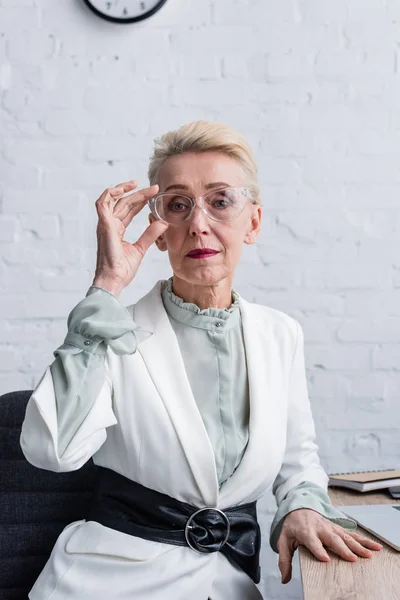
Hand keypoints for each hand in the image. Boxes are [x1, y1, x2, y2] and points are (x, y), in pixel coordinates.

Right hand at [92, 180, 168, 295]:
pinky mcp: (103, 225)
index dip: (140, 200)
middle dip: (139, 194)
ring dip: (124, 189)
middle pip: (123, 203)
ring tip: (137, 184)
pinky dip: (110, 193)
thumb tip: (162, 222)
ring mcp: (104, 224)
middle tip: (154, 188)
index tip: (154, 194)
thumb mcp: (140, 249)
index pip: (128, 210)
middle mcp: (109, 225)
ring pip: (112, 199)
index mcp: (116, 230)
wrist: (114, 280)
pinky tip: (122, 189)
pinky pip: (102, 203)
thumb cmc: (122, 269)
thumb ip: (150, 234)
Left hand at [277, 508, 382, 583]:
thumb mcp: (283, 541)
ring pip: (346, 536)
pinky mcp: (338, 528)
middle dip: (343, 549)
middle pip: (332, 538)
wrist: (298, 507)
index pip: (312, 541)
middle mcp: (320, 528)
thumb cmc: (292, 526)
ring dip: (358, 545)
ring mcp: (330, 527)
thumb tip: (284, 579)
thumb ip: (284, 560)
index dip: (318, 550)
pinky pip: (352, 534)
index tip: (325, 558)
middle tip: (352, 559)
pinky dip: (364, 540)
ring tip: (369, 554)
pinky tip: (374, 546)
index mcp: (305, 531)